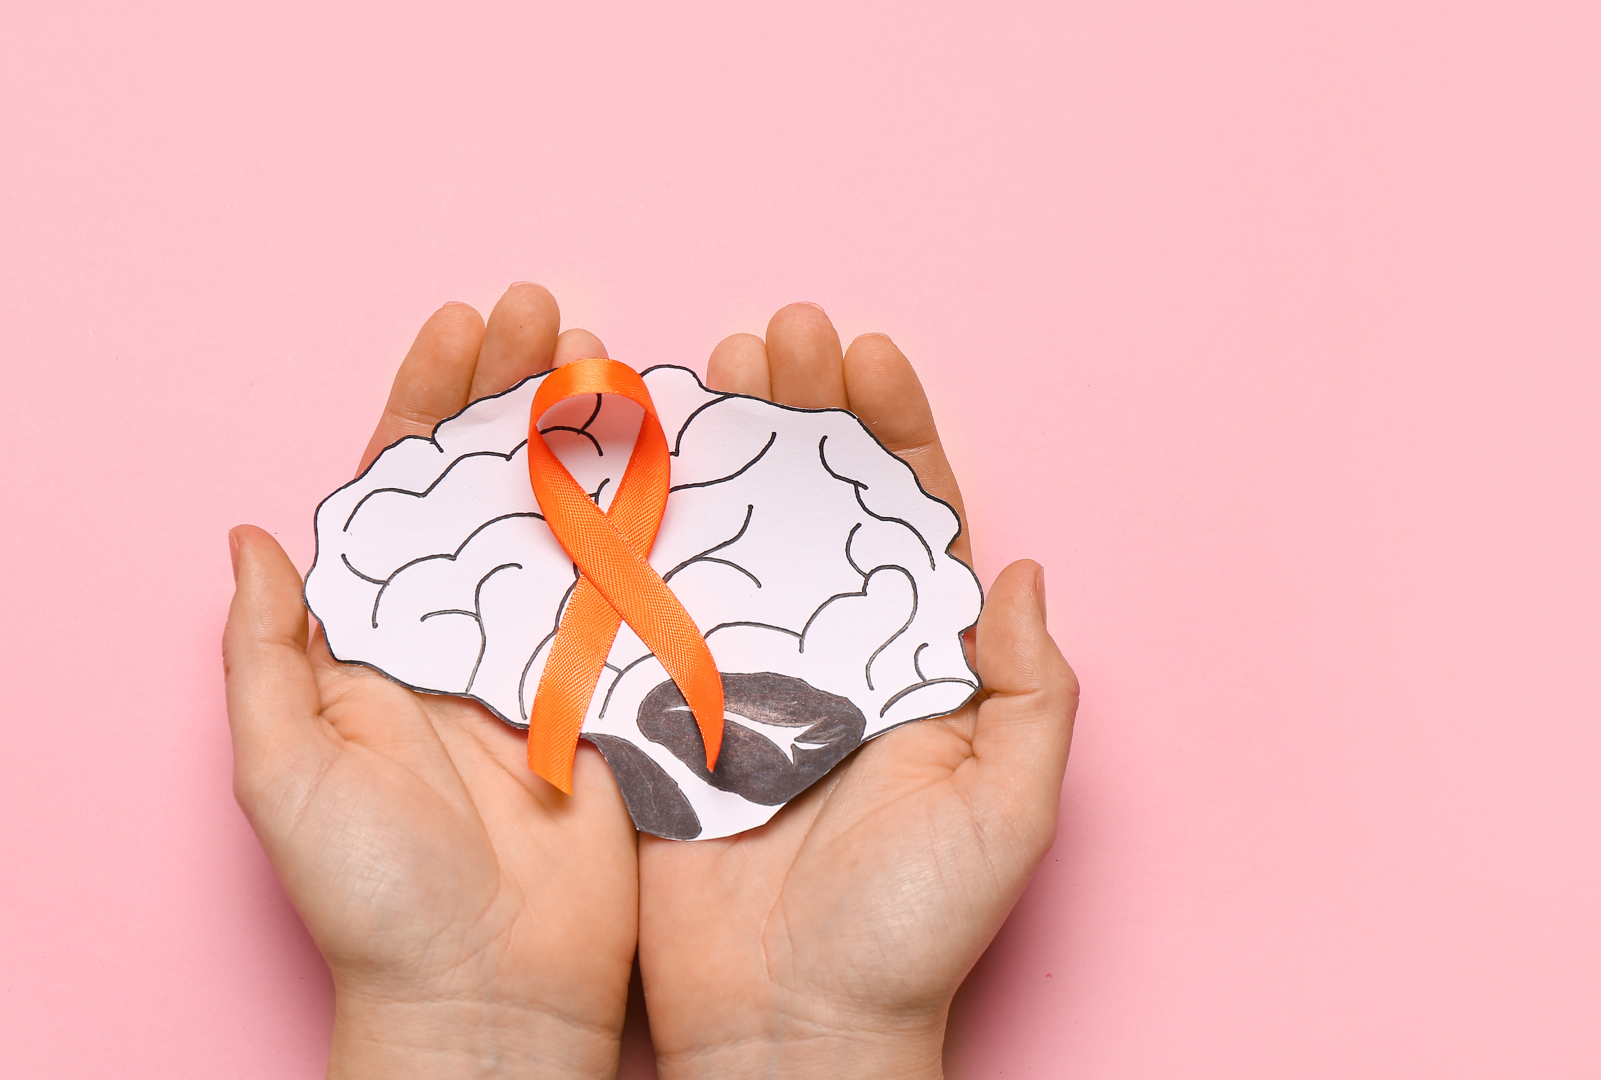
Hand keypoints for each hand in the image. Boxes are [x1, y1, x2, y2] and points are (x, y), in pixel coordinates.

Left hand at [222, 284, 638, 1078]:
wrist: (483, 997)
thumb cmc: (370, 898)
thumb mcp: (285, 770)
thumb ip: (265, 653)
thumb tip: (249, 538)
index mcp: (381, 632)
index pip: (400, 484)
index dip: (427, 398)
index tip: (462, 324)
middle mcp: (465, 628)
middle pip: (492, 478)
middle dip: (517, 387)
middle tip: (554, 311)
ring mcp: (547, 656)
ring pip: (571, 516)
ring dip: (592, 433)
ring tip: (617, 355)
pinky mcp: (619, 696)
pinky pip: (639, 590)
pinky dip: (656, 521)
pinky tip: (678, 454)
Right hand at [637, 304, 1078, 1079]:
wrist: (792, 1024)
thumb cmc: (910, 929)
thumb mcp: (1006, 811)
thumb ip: (1027, 695)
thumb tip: (1020, 574)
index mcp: (910, 659)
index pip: (907, 515)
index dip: (890, 429)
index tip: (866, 353)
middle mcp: (825, 649)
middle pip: (812, 498)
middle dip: (799, 407)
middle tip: (775, 332)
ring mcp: (738, 673)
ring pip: (728, 532)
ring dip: (716, 447)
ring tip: (698, 368)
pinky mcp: (660, 710)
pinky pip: (645, 604)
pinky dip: (633, 534)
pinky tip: (618, 467)